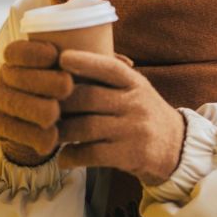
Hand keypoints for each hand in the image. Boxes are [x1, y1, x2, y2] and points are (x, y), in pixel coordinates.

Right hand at [0, 39, 73, 165]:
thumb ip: (84, 65)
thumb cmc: (60, 90)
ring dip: (35, 109)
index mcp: (16, 58)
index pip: (18, 50)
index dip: (34, 51)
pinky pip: (14, 131)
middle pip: (18, 76)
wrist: (37, 124)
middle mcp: (4, 76)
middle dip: (43, 80)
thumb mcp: (67, 73)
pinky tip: (50, 140)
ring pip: (14, 104)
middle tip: (67, 85)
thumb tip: (122, 60)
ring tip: (55, 115)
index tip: (55, 54)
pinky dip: (33, 136)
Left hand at [57, 50, 185, 185]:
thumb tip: (66, 60)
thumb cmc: (143, 114)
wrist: (177, 148)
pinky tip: (63, 158)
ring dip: (61, 132)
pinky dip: (73, 156)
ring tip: (46, 134)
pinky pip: (93, 154)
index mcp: (134, 83)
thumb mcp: (135, 89)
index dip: (85, 61)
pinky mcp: (131, 154)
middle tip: (39, 106)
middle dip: (60, 102)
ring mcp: (134, 129)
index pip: (109, 67)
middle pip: (89, 98)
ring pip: (86, 127)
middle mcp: (136, 103)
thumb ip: (108, 78)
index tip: (61, 58)